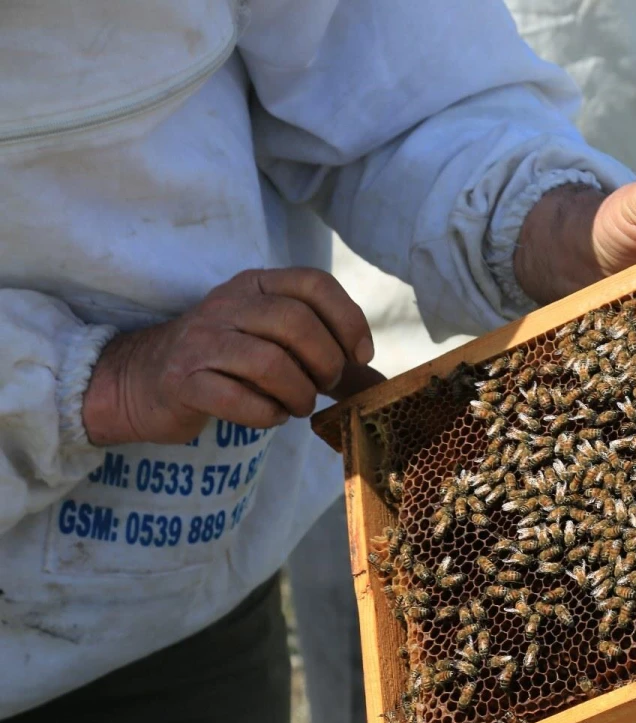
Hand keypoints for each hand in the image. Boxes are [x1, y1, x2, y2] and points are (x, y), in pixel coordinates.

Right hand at [82, 268, 383, 446]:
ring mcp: (201, 340)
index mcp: (255, 285)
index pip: (313, 283)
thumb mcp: (274, 344)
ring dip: (298, 393)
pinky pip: (237, 397)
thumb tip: (383, 385)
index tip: (359, 356)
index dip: (348, 319)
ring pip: (269, 361)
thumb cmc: (225, 362)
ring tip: (299, 406)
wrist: (141, 382)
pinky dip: (266, 414)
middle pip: (295, 322)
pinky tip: (270, 416)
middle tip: (324, 386)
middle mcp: (228, 303)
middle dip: (325, 361)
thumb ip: (329, 358)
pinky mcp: (182, 380)